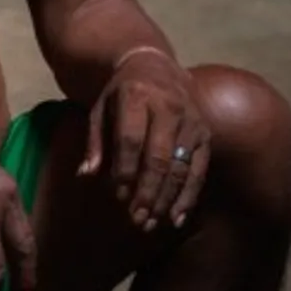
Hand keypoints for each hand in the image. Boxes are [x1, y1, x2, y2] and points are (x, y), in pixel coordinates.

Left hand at [81, 47, 209, 231]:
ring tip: (150, 224)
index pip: (131, 138)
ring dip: (166, 200)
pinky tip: (175, 219)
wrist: (156, 66)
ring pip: (181, 167)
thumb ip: (94, 141)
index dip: (125, 169)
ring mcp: (191, 121)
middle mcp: (169, 107)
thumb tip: (85, 175)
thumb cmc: (121, 94)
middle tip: (135, 220)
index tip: (117, 195)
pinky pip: (199, 170)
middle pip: (159, 157)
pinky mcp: (204, 134)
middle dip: (147, 192)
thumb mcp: (100, 108)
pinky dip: (188, 196)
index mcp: (138, 96)